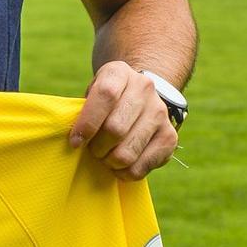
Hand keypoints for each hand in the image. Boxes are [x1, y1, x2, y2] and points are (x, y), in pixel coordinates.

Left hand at [67, 61, 179, 179]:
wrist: (141, 98)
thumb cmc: (106, 102)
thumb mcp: (91, 94)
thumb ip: (82, 111)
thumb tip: (76, 140)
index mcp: (120, 73)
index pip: (106, 95)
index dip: (87, 123)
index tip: (76, 142)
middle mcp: (144, 88)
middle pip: (115, 128)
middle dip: (97, 148)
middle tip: (93, 150)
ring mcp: (160, 112)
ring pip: (127, 152)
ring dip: (110, 162)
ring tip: (106, 158)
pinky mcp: (170, 136)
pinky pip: (141, 166)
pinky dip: (125, 173)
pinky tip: (120, 166)